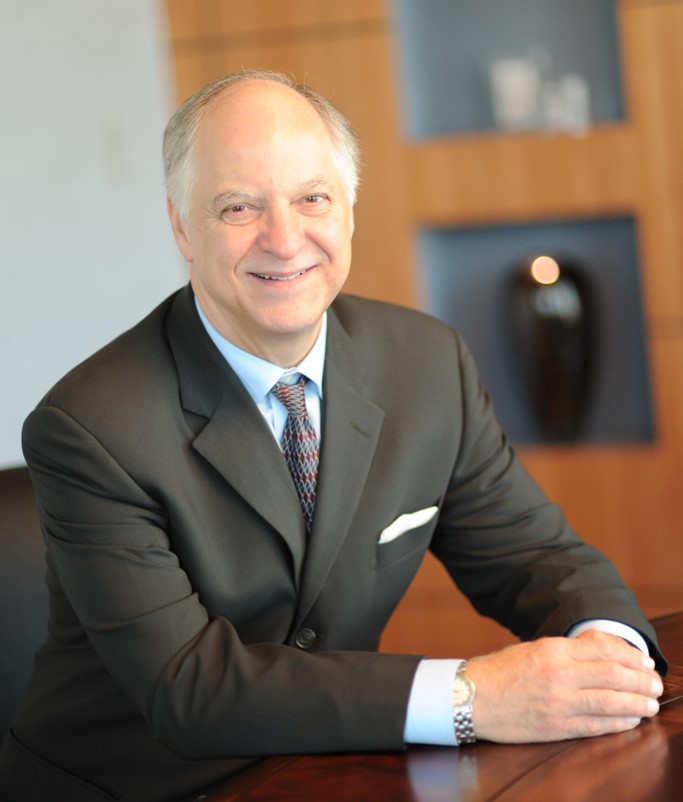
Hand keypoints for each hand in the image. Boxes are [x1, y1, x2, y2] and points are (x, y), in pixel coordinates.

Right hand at [466, 630, 662, 742]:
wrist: (470, 697)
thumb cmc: (499, 671)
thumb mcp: (532, 649)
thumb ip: (564, 651)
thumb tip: (600, 653)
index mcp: (553, 649)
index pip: (603, 649)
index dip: (630, 657)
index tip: (644, 662)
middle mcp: (559, 674)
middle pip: (613, 675)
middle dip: (640, 680)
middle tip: (656, 684)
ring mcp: (558, 702)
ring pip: (610, 702)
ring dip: (636, 703)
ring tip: (650, 704)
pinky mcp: (555, 726)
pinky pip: (596, 725)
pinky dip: (618, 723)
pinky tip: (630, 720)